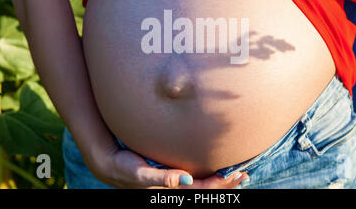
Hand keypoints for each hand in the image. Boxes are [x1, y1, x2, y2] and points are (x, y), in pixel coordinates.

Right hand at [86, 141, 248, 188]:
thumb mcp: (140, 173)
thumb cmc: (125, 167)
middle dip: (227, 183)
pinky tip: (217, 168)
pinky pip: (196, 178)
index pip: (203, 190)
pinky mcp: (172, 175)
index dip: (221, 183)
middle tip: (245, 174)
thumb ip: (161, 177)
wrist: (110, 165)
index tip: (237, 174)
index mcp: (172, 190)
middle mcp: (176, 189)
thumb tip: (186, 179)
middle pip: (207, 189)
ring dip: (221, 181)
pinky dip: (210, 175)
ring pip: (203, 185)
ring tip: (239, 174)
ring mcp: (175, 183)